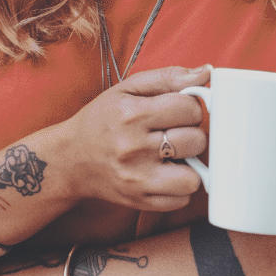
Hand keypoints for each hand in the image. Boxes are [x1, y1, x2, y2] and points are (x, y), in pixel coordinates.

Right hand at [52, 65, 210, 212]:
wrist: (70, 160)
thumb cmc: (103, 120)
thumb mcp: (128, 89)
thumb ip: (168, 78)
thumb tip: (206, 73)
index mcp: (131, 114)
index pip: (189, 109)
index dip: (190, 108)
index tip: (178, 112)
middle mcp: (133, 148)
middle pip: (196, 141)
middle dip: (191, 134)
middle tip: (174, 133)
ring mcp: (137, 178)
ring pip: (193, 176)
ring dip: (190, 165)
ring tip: (173, 156)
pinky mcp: (140, 201)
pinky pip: (182, 199)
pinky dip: (179, 187)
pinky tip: (165, 174)